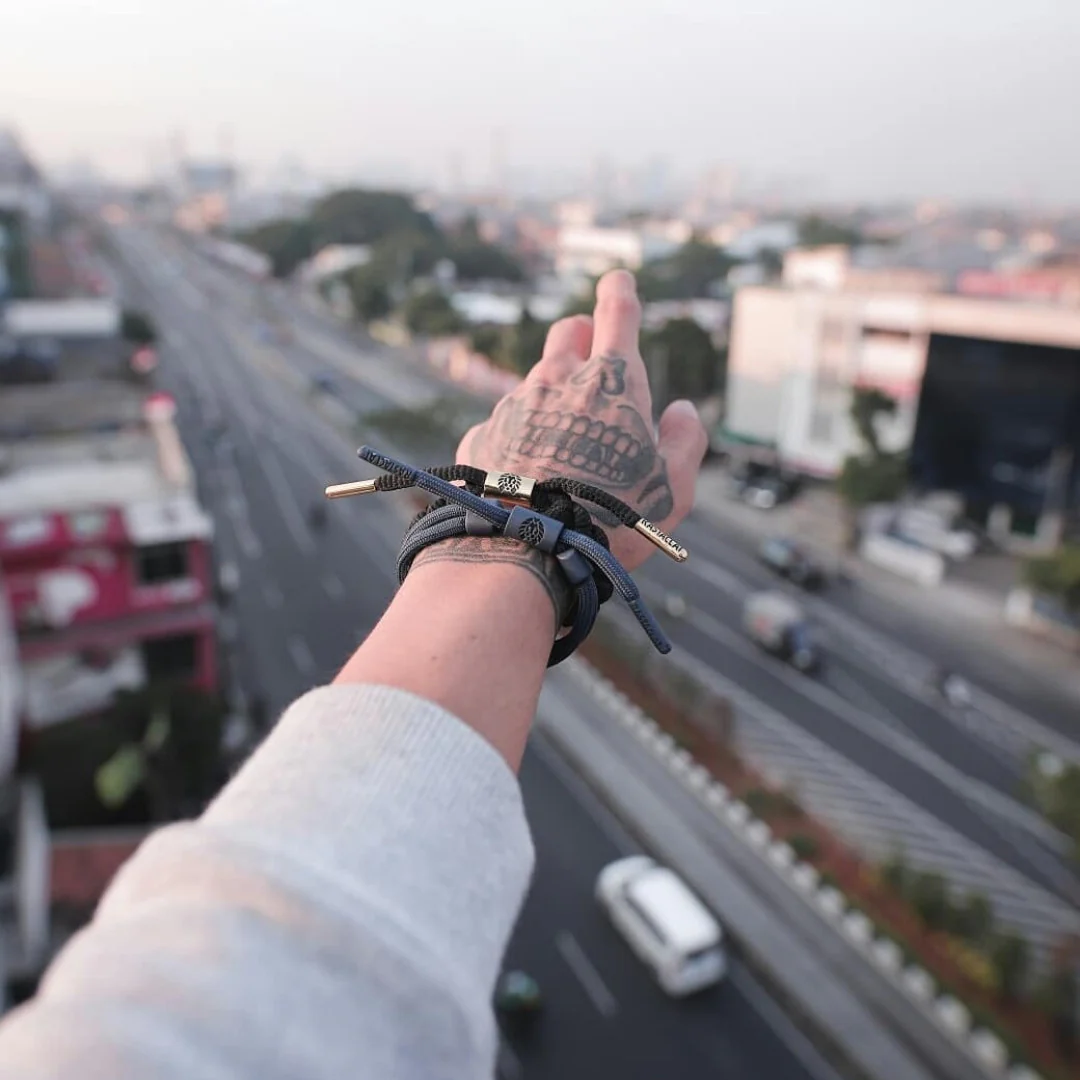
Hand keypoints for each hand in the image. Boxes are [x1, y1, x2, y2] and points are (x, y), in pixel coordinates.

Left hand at [459, 270, 706, 569]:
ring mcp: (513, 405)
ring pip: (534, 383)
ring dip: (551, 397)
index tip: (616, 280)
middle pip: (565, 333)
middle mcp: (556, 380)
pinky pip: (505, 424)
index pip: (616, 313)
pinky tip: (528, 474)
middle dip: (580, 334)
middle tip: (588, 353)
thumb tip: (680, 410)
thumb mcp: (673, 487)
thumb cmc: (611, 521)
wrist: (525, 552)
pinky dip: (519, 437)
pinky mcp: (481, 435)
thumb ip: (685, 441)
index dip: (619, 292)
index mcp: (611, 381)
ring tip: (564, 446)